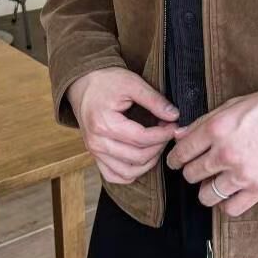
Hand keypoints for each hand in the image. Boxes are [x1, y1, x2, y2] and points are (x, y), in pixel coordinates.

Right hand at [67, 67, 178, 184]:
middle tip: (168, 132)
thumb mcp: (132, 83)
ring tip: (158, 144)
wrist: (83, 85)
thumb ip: (154, 100)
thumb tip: (174, 115)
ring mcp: (94, 152)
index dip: (163, 134)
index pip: (142, 138)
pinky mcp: (95, 156)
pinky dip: (131, 173)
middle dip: (159, 146)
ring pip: (128, 172)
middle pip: (137, 157)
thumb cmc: (107, 82)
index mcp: (105, 123)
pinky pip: (114, 176)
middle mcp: (97, 142)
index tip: (174, 126)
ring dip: (149, 162)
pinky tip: (143, 160)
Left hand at [166, 88, 257, 215]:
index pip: (182, 152)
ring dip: (206, 189)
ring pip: (206, 195)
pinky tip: (229, 193)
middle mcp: (225, 153)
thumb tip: (178, 136)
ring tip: (214, 181)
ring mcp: (241, 174)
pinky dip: (225, 203)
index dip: (175, 158)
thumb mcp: (232, 106)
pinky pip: (229, 209)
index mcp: (217, 129)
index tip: (177, 161)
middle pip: (191, 174)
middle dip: (192, 171)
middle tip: (200, 167)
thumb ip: (203, 122)